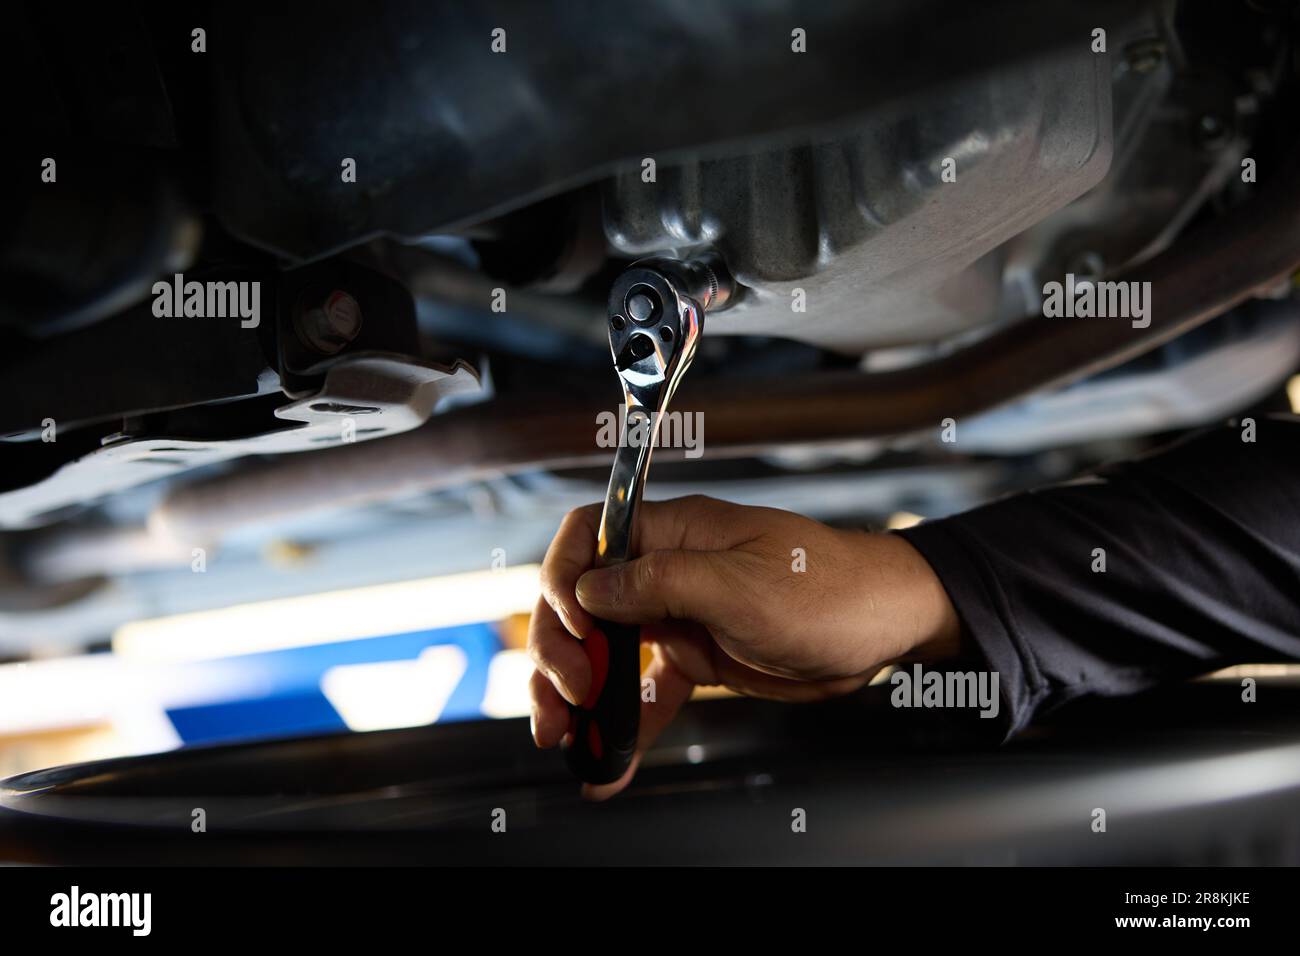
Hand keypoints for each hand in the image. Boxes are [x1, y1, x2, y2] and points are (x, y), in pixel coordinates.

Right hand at [527, 494, 960, 797]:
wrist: (884, 626)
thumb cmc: (830, 588)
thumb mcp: (741, 586)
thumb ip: (660, 583)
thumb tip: (591, 589)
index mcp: (675, 533)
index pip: (590, 535)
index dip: (565, 577)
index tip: (576, 627)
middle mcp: (668, 569)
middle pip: (584, 600)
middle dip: (560, 649)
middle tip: (567, 697)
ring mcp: (680, 613)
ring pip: (606, 648)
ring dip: (578, 692)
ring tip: (565, 736)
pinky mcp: (698, 655)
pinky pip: (649, 687)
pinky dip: (627, 722)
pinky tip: (610, 760)